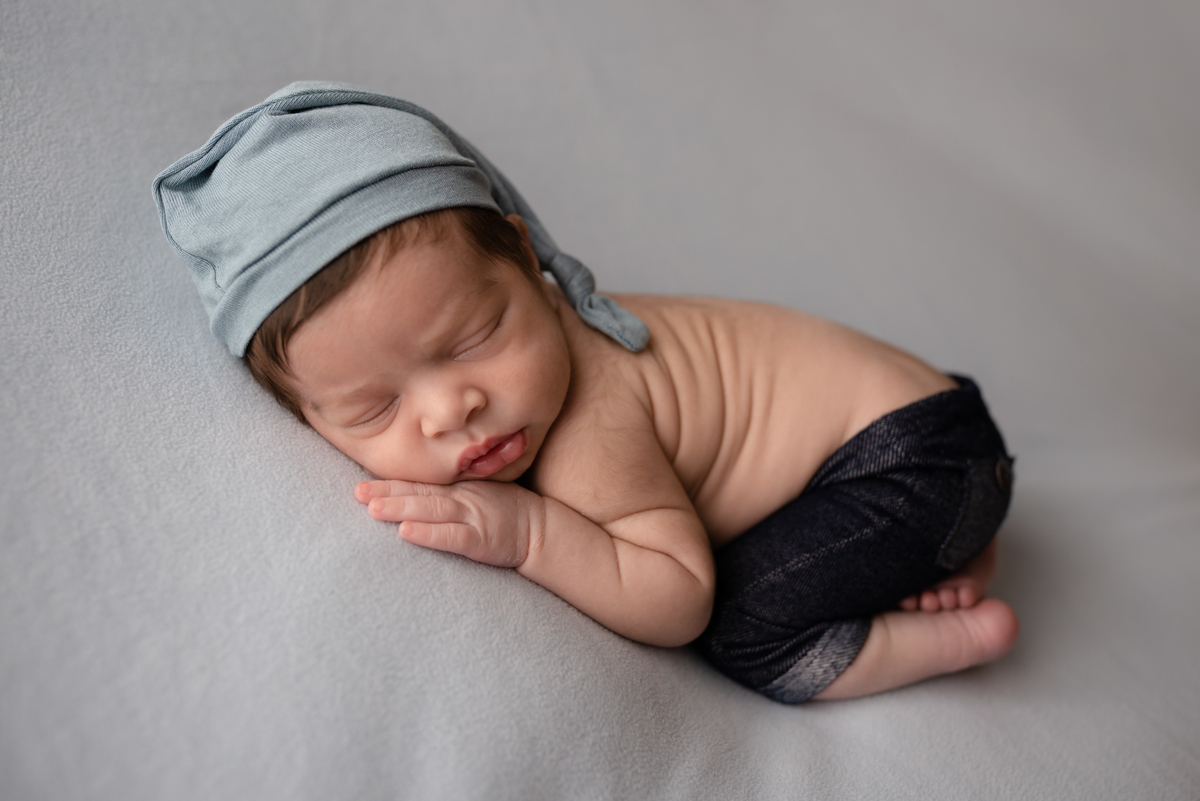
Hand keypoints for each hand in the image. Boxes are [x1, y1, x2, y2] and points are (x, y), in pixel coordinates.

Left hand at [355, 479, 542, 568]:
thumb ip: (449, 492)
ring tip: (373, 509)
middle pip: (419, 493)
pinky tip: (406, 531)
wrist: (540, 528)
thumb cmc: (506, 511)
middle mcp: (461, 498)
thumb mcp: (476, 493)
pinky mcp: (480, 539)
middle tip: (357, 493)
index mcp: (457, 488)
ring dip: (401, 507)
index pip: (419, 483)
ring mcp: (471, 516)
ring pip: (430, 510)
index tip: (361, 482)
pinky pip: (451, 536)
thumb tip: (412, 495)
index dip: (390, 482)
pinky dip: (428, 533)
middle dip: (386, 492)